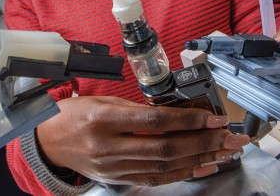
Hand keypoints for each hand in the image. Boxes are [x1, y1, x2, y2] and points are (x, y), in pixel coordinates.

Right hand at [35, 96, 249, 185]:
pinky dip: (182, 173)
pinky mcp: (118, 179)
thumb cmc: (73, 115)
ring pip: (165, 166)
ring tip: (225, 152)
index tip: (213, 117)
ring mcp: (114, 167)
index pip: (154, 121)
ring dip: (199, 159)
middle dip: (204, 142)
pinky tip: (202, 167)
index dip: (188, 119)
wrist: (49, 143)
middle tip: (230, 137)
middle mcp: (109, 146)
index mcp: (103, 119)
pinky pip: (155, 179)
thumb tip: (176, 113)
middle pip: (165, 148)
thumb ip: (136, 108)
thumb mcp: (102, 100)